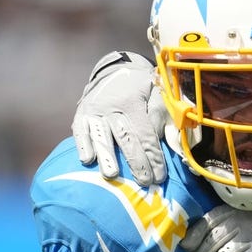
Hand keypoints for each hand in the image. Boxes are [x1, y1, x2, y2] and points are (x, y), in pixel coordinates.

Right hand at [72, 51, 167, 185]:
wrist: (115, 70)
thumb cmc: (142, 89)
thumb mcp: (158, 97)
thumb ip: (164, 120)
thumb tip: (171, 145)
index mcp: (133, 103)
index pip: (145, 135)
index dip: (153, 157)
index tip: (160, 176)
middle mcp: (111, 107)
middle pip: (125, 139)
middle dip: (136, 162)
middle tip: (144, 182)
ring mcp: (94, 111)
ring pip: (101, 137)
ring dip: (107, 157)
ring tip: (112, 175)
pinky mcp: (81, 114)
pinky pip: (80, 131)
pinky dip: (82, 145)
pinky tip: (88, 160)